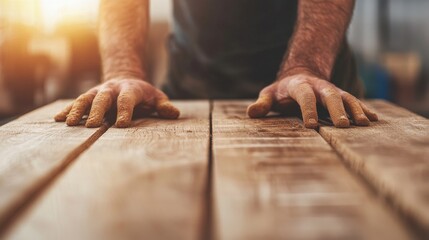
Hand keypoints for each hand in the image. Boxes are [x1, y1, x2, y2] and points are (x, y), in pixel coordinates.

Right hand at [54, 78, 179, 127]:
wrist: (125, 76)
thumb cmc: (144, 94)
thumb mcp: (156, 97)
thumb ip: (164, 106)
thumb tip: (174, 113)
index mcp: (130, 90)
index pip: (127, 100)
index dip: (125, 111)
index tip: (122, 125)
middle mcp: (111, 90)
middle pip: (102, 98)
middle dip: (96, 111)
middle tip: (91, 126)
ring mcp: (97, 92)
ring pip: (85, 99)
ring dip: (77, 110)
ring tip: (69, 124)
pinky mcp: (88, 96)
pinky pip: (75, 102)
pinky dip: (67, 110)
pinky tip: (58, 120)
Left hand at [247, 71, 377, 127]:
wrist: (301, 75)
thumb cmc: (282, 91)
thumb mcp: (269, 94)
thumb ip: (262, 103)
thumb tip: (251, 113)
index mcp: (300, 86)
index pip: (304, 96)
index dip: (308, 110)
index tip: (311, 126)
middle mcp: (319, 87)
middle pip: (330, 96)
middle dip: (337, 109)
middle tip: (343, 126)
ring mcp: (333, 91)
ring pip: (347, 98)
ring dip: (356, 110)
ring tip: (363, 124)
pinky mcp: (342, 96)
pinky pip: (356, 102)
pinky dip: (365, 109)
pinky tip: (374, 120)